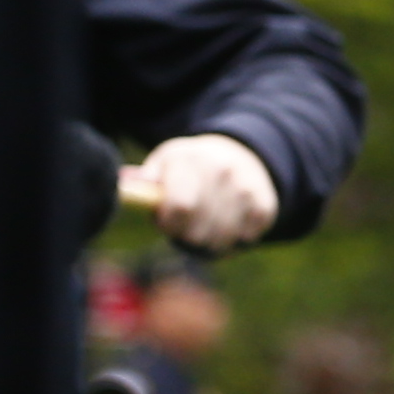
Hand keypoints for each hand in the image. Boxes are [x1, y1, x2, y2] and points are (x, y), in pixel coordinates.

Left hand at [130, 132, 279, 251]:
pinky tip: (232, 222)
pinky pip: (248, 236)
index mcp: (187, 159)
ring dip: (213, 240)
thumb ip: (146, 179)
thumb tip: (128, 188)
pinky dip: (238, 237)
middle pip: (200, 229)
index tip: (168, 222)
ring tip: (209, 227)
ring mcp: (244, 185)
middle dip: (190, 236)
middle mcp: (219, 168)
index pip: (179, 206)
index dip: (170, 223)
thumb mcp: (165, 163)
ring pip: (224, 236)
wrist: (239, 152)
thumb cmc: (190, 167)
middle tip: (189, 227)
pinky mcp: (265, 200)